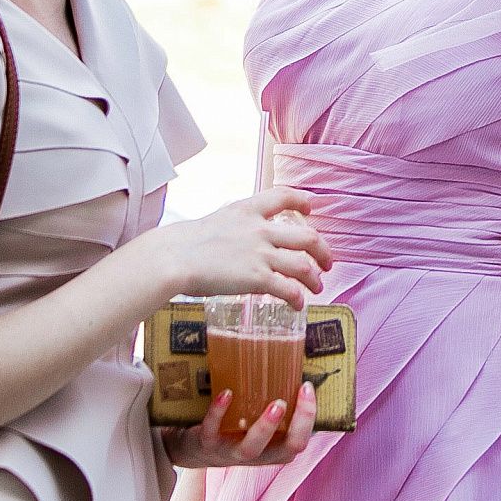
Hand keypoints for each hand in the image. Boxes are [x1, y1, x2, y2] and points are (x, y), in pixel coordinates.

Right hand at [150, 187, 332, 308]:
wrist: (173, 257)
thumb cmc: (184, 243)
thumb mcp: (215, 221)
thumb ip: (235, 227)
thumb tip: (238, 238)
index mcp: (247, 210)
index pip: (282, 195)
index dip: (301, 200)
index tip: (310, 209)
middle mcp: (259, 229)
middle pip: (307, 236)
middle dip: (323, 251)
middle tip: (327, 262)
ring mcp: (260, 254)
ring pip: (303, 265)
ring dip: (314, 278)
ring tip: (317, 287)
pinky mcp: (256, 278)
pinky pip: (288, 289)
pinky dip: (297, 297)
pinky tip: (297, 304)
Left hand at [163, 381, 317, 467]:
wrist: (197, 449)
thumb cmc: (236, 429)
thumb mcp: (257, 421)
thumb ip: (273, 403)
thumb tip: (290, 363)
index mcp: (275, 448)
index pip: (300, 440)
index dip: (309, 418)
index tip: (307, 387)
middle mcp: (259, 454)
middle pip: (286, 449)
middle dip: (297, 425)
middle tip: (296, 399)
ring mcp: (232, 452)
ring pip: (251, 449)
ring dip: (265, 427)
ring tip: (276, 404)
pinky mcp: (208, 444)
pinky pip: (213, 431)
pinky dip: (219, 412)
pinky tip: (226, 394)